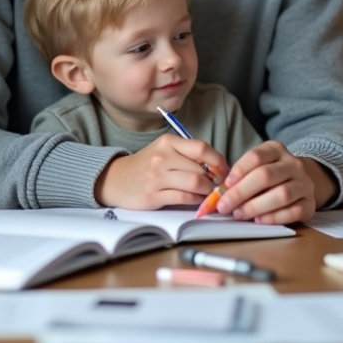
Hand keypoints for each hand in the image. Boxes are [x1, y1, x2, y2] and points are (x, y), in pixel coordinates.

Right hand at [94, 134, 226, 209]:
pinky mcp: (153, 195)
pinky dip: (196, 200)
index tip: (225, 170)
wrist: (117, 179)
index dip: (219, 160)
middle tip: (218, 185)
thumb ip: (187, 154)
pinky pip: (184, 198)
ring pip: (195, 183)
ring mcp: (157, 176)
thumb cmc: (146, 165)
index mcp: (168, 142)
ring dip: (207, 191)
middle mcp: (162, 157)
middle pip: (201, 169)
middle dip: (214, 180)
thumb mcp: (164, 150)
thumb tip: (217, 167)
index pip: (201, 148)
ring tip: (208, 193)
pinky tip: (197, 200)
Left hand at [214, 141, 320, 224]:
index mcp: (276, 150)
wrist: (301, 183)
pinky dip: (274, 217)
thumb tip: (219, 194)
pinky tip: (259, 220)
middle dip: (241, 192)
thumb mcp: (257, 167)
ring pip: (281, 194)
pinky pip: (293, 211)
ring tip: (239, 214)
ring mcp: (304, 184)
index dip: (238, 170)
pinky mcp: (310, 204)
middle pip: (266, 175)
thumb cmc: (270, 176)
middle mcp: (293, 164)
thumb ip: (241, 177)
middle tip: (224, 206)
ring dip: (256, 206)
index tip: (224, 185)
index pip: (256, 156)